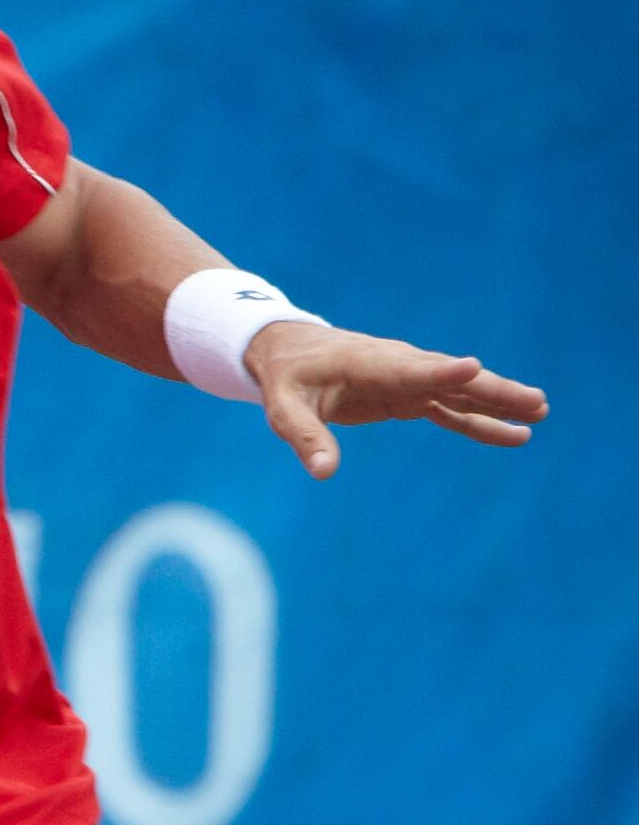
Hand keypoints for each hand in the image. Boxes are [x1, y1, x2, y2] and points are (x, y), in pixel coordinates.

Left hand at [247, 322, 547, 479]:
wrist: (289, 351)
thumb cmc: (285, 378)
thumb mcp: (283, 408)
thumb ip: (305, 437)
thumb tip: (324, 473)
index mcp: (369, 364)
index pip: (410, 369)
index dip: (441, 372)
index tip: (474, 369)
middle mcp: (399, 368)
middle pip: (452, 380)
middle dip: (492, 390)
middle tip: (535, 401)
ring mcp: (409, 380)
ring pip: (462, 392)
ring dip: (499, 402)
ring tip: (540, 413)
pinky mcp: (409, 395)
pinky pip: (452, 409)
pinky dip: (481, 421)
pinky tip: (516, 434)